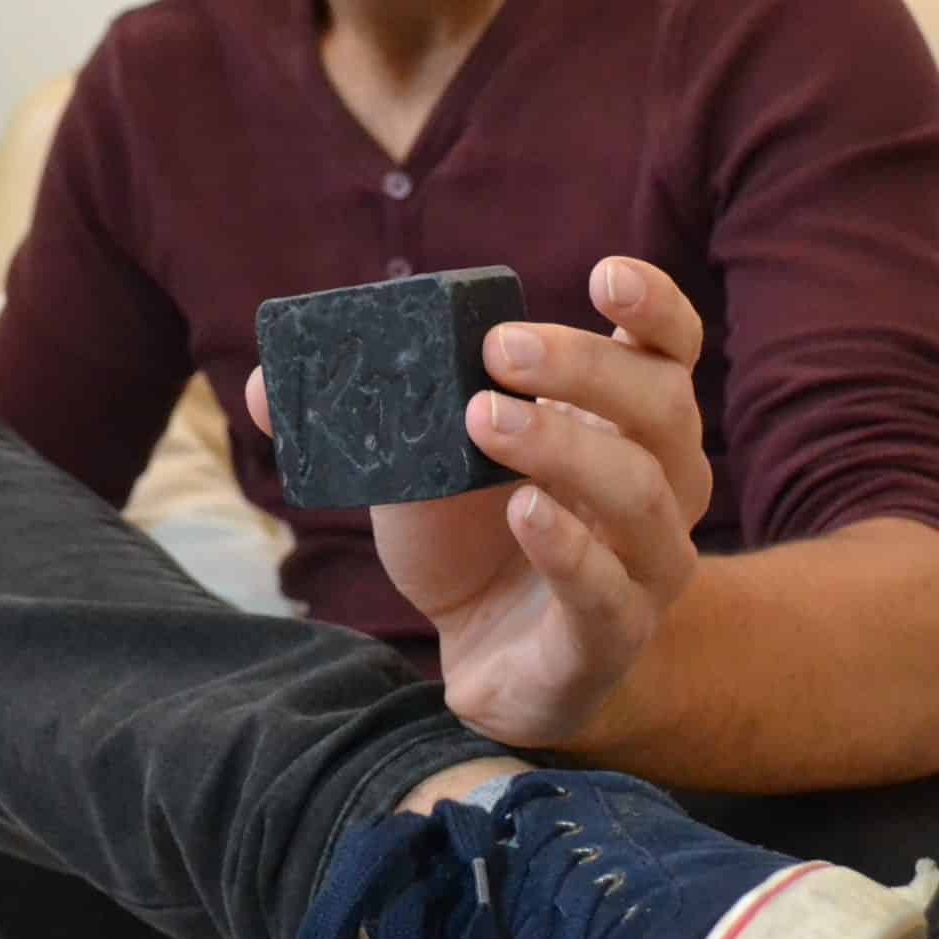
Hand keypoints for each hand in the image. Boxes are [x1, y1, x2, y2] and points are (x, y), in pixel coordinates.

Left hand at [246, 258, 710, 749]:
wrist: (495, 662)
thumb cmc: (472, 543)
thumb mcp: (418, 467)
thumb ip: (365, 417)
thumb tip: (268, 387)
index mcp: (625, 424)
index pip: (670, 349)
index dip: (653, 306)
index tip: (603, 276)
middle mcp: (658, 484)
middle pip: (661, 407)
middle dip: (583, 367)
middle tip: (497, 348)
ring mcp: (646, 564)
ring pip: (639, 494)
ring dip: (564, 444)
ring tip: (484, 419)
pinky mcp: (610, 636)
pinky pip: (606, 589)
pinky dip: (567, 546)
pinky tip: (522, 512)